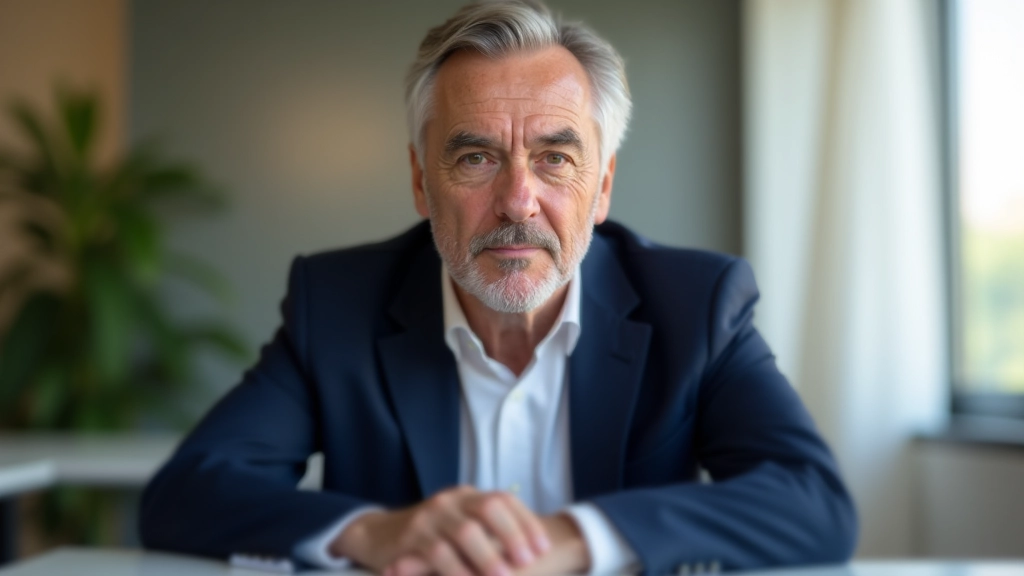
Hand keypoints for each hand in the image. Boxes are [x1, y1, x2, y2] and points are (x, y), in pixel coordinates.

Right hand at [386, 513, 590, 575]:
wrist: (378, 535)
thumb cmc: (430, 537)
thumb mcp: (457, 526)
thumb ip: (485, 532)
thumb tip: (529, 551)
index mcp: (467, 496)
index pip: (504, 500)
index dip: (526, 522)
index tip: (543, 547)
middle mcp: (451, 500)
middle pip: (489, 508)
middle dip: (512, 534)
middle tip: (528, 561)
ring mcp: (430, 516)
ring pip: (466, 532)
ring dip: (488, 556)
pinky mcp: (412, 537)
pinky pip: (438, 553)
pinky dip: (457, 570)